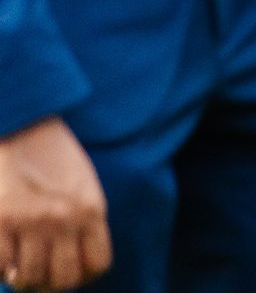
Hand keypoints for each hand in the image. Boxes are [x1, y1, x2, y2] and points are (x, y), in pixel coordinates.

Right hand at [0, 118, 109, 292]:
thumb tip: (78, 266)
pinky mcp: (1, 220)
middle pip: (64, 279)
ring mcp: (31, 221)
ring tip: (19, 262)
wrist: (23, 127)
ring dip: (23, 275)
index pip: (98, 265)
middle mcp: (65, 219)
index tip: (67, 269)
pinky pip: (1, 267)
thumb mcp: (83, 186)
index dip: (82, 274)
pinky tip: (4, 252)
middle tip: (40, 271)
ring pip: (30, 278)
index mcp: (91, 210)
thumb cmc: (53, 158)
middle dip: (51, 281)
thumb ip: (84, 223)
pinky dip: (1, 267)